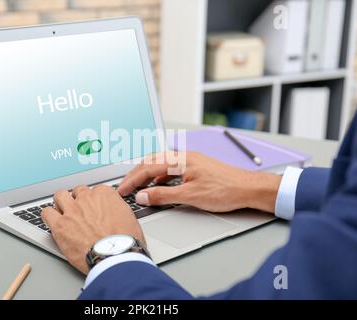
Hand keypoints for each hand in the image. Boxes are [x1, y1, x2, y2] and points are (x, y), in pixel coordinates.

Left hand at [42, 185, 144, 274]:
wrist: (115, 256)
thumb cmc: (125, 242)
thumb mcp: (130, 218)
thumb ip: (117, 210)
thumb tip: (114, 212)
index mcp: (105, 194)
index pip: (96, 190)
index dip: (95, 202)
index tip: (95, 209)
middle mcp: (87, 198)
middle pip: (77, 192)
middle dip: (78, 200)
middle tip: (80, 212)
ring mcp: (72, 210)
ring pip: (59, 196)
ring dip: (61, 203)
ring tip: (63, 212)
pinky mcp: (60, 225)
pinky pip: (46, 213)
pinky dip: (49, 216)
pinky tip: (52, 222)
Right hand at [117, 151, 281, 212]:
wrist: (248, 188)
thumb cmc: (225, 190)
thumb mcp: (190, 196)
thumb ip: (163, 195)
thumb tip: (142, 195)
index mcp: (180, 160)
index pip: (148, 167)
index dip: (132, 179)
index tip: (122, 190)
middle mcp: (183, 157)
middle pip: (151, 162)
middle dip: (135, 174)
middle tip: (124, 187)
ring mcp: (190, 161)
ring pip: (160, 164)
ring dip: (146, 174)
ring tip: (137, 186)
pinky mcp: (195, 167)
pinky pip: (170, 168)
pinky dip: (159, 176)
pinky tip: (158, 186)